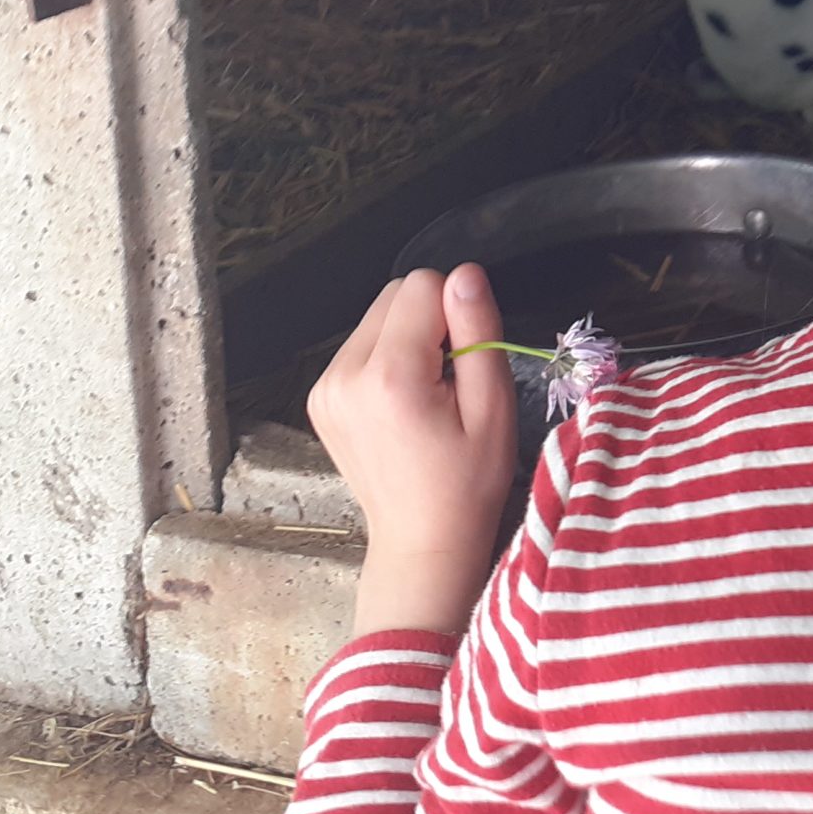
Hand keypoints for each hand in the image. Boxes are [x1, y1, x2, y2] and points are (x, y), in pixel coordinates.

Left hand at [308, 265, 515, 637]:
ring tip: (425, 394)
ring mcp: (324, 387)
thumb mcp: (492, 406)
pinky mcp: (319, 396)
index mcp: (389, 375)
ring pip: (377, 316)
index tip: (465, 362)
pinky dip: (387, 358)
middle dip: (430, 320)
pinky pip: (361, 345)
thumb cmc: (468, 480)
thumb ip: (478, 331)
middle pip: (395, 294)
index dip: (456, 313)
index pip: (423, 284)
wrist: (421, 540)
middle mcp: (344, 374)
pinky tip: (402, 402)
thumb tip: (465, 273)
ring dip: (408, 338)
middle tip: (449, 378)